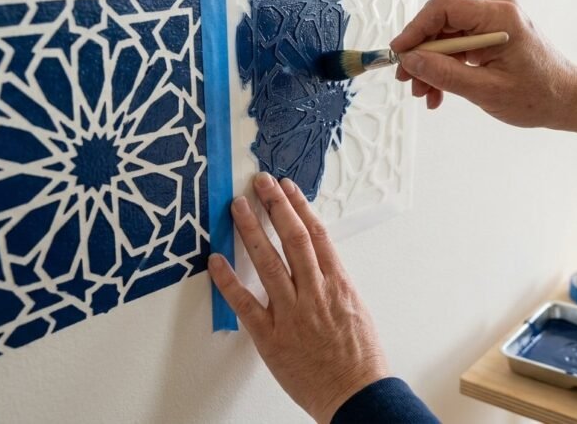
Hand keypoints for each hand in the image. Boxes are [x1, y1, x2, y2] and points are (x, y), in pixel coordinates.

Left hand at [208, 173, 387, 422]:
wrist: (356, 394)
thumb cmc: (359, 357)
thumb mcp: (355, 308)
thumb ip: (333, 283)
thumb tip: (316, 260)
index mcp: (338, 283)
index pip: (315, 233)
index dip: (299, 205)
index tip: (286, 187)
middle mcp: (314, 292)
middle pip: (292, 238)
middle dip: (275, 205)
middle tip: (259, 183)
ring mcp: (292, 314)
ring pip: (268, 262)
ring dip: (251, 230)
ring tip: (237, 208)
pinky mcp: (271, 338)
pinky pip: (245, 304)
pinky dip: (229, 281)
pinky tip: (216, 260)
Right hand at [392, 0, 576, 143]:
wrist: (567, 100)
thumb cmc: (538, 96)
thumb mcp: (486, 91)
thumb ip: (445, 74)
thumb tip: (411, 61)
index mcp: (499, 17)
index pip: (443, 7)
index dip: (416, 28)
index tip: (400, 54)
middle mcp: (495, 11)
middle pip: (441, 21)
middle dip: (421, 52)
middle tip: (408, 80)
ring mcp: (493, 23)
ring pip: (446, 35)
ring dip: (431, 64)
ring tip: (424, 93)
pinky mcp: (490, 36)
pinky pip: (458, 45)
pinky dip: (445, 67)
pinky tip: (438, 92)